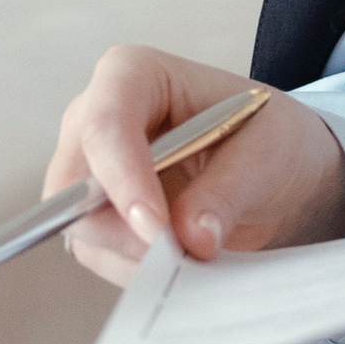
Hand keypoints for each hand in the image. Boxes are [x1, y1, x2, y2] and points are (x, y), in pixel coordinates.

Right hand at [45, 45, 344, 284]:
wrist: (272, 169)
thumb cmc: (268, 137)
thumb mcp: (267, 153)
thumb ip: (228, 192)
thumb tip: (191, 237)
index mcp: (134, 75)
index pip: (105, 125)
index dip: (124, 180)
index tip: (158, 230)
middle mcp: (95, 117)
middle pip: (72, 183)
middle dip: (124, 229)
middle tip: (181, 255)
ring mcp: (90, 169)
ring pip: (80, 225)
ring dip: (135, 254)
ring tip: (197, 253)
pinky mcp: (97, 213)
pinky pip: (99, 253)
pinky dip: (138, 268)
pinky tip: (183, 261)